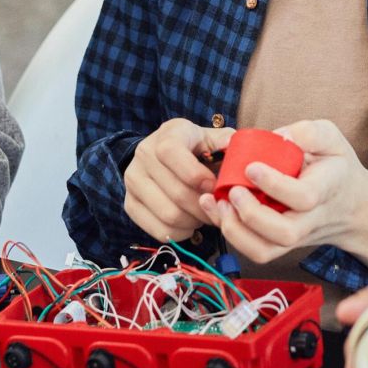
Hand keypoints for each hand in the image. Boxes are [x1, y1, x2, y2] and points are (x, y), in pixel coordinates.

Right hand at [123, 118, 235, 243]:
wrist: (161, 157)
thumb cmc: (195, 149)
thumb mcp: (211, 138)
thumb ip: (226, 143)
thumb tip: (237, 149)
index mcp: (167, 134)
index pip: (171, 153)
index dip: (196, 175)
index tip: (215, 187)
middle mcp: (143, 155)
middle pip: (176, 192)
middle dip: (205, 206)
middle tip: (220, 209)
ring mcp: (133, 181)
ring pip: (169, 214)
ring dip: (195, 221)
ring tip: (206, 216)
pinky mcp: (130, 204)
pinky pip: (158, 230)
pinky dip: (181, 233)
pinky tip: (191, 224)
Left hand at [198, 119, 367, 268]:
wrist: (351, 205)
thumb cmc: (335, 166)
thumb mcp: (331, 138)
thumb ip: (309, 133)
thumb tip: (281, 136)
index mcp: (326, 189)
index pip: (303, 197)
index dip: (274, 184)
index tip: (251, 167)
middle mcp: (312, 220)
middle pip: (284, 233)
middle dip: (252, 214)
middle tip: (233, 191)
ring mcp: (296, 237)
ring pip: (266, 250)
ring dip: (236, 231)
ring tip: (219, 203)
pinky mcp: (280, 244)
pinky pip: (257, 252)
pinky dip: (233, 236)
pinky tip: (218, 211)